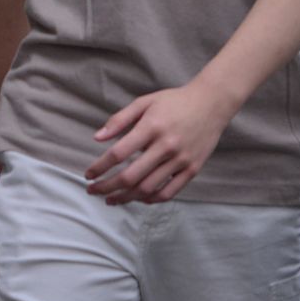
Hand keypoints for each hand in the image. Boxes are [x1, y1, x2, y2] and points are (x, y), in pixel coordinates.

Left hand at [84, 82, 236, 204]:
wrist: (211, 103)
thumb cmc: (174, 101)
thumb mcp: (144, 102)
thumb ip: (119, 120)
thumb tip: (97, 138)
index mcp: (151, 127)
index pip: (118, 153)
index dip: (100, 167)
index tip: (88, 174)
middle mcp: (166, 146)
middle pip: (131, 176)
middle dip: (107, 187)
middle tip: (93, 191)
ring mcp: (181, 160)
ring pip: (148, 188)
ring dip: (126, 197)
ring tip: (111, 199)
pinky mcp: (193, 169)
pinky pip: (170, 192)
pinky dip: (151, 199)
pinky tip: (138, 198)